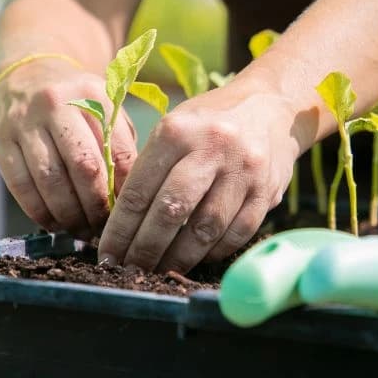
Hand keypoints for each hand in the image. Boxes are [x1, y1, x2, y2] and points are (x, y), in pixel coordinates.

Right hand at [0, 58, 137, 238]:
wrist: (27, 75)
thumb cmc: (78, 103)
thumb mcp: (106, 108)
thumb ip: (120, 143)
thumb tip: (130, 196)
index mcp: (93, 95)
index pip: (117, 150)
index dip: (125, 188)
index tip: (129, 210)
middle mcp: (57, 103)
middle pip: (84, 167)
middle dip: (97, 207)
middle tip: (104, 228)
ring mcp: (24, 121)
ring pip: (51, 181)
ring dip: (69, 215)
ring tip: (82, 231)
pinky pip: (21, 186)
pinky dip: (40, 212)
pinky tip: (55, 223)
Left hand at [97, 81, 302, 272]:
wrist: (270, 106)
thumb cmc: (209, 123)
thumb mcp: (174, 128)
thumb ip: (150, 168)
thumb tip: (121, 224)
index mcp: (177, 131)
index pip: (139, 191)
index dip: (120, 230)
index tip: (107, 255)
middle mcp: (211, 147)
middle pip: (170, 212)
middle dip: (145, 249)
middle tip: (130, 270)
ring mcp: (243, 170)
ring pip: (205, 229)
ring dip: (179, 258)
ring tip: (160, 271)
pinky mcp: (267, 190)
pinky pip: (237, 233)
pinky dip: (214, 252)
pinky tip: (198, 258)